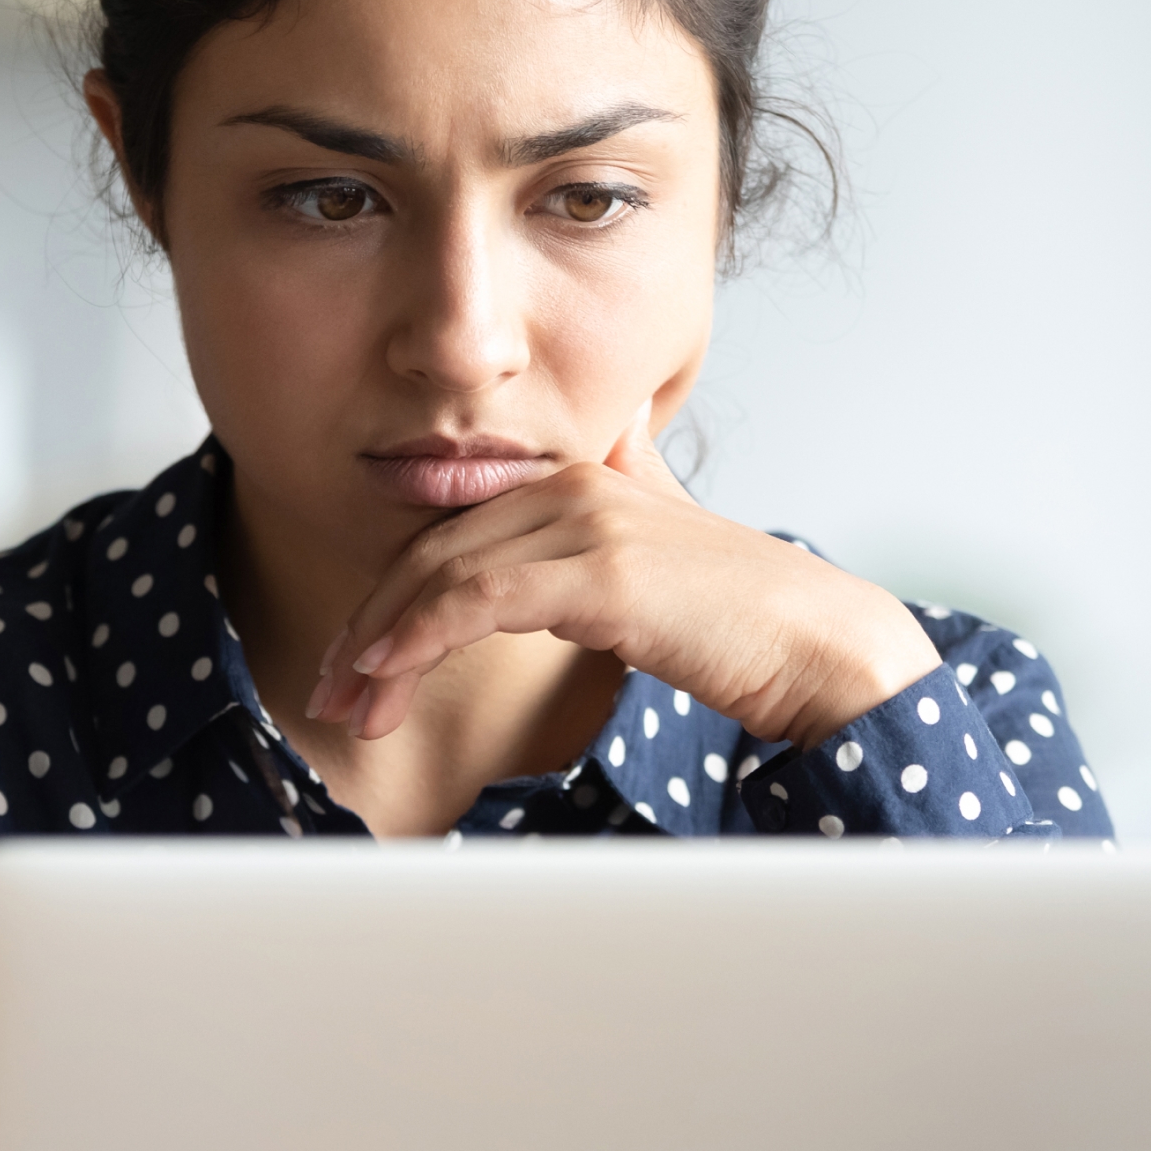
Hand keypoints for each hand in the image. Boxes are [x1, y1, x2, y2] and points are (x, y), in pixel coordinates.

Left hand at [306, 403, 947, 746]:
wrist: (819, 647)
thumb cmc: (741, 618)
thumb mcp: (664, 544)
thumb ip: (627, 493)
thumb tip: (615, 442)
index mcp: (576, 479)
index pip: (449, 533)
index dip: (389, 596)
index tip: (352, 661)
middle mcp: (572, 487)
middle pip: (429, 552)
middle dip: (367, 628)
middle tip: (331, 694)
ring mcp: (585, 522)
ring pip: (440, 575)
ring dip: (379, 647)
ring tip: (349, 708)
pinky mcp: (599, 571)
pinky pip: (475, 599)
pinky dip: (418, 638)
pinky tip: (390, 679)